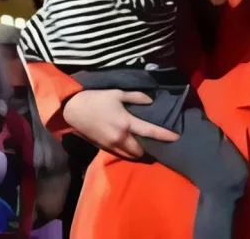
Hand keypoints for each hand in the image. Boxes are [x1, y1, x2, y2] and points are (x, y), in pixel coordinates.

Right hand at [63, 89, 178, 159]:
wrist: (73, 110)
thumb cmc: (97, 99)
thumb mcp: (119, 93)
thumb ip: (137, 97)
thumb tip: (151, 102)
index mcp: (126, 123)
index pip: (150, 132)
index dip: (165, 135)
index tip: (176, 138)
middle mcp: (120, 137)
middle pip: (141, 150)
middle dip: (150, 149)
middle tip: (158, 143)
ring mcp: (111, 145)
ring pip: (130, 155)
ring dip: (139, 152)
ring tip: (146, 146)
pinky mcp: (103, 148)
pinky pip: (120, 154)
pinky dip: (128, 152)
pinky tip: (132, 145)